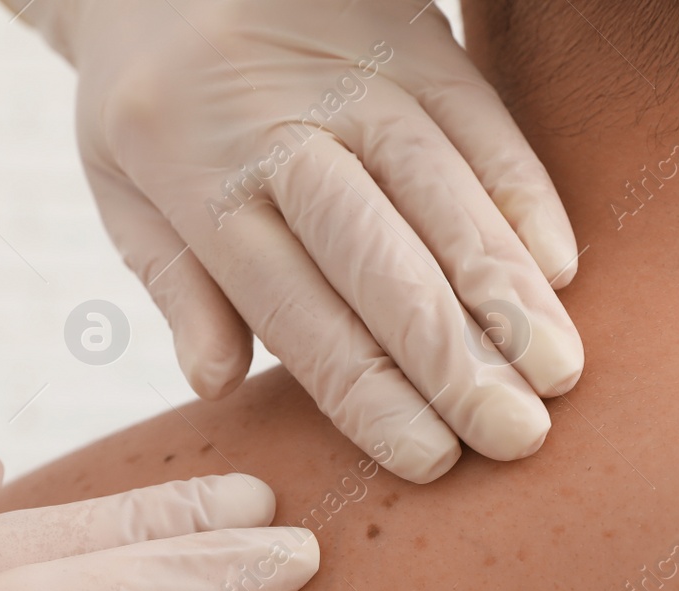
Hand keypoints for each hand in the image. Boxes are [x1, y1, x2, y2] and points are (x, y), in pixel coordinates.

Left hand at [19, 0, 582, 481]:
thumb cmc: (145, 92)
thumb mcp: (118, 186)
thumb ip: (174, 283)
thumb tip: (215, 386)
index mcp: (198, 179)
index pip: (297, 312)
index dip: (368, 393)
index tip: (429, 460)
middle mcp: (281, 127)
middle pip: (379, 259)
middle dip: (452, 358)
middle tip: (516, 437)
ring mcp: (352, 74)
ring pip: (442, 192)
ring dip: (506, 290)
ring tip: (556, 372)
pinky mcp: (411, 35)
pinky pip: (479, 118)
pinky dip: (523, 193)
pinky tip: (560, 269)